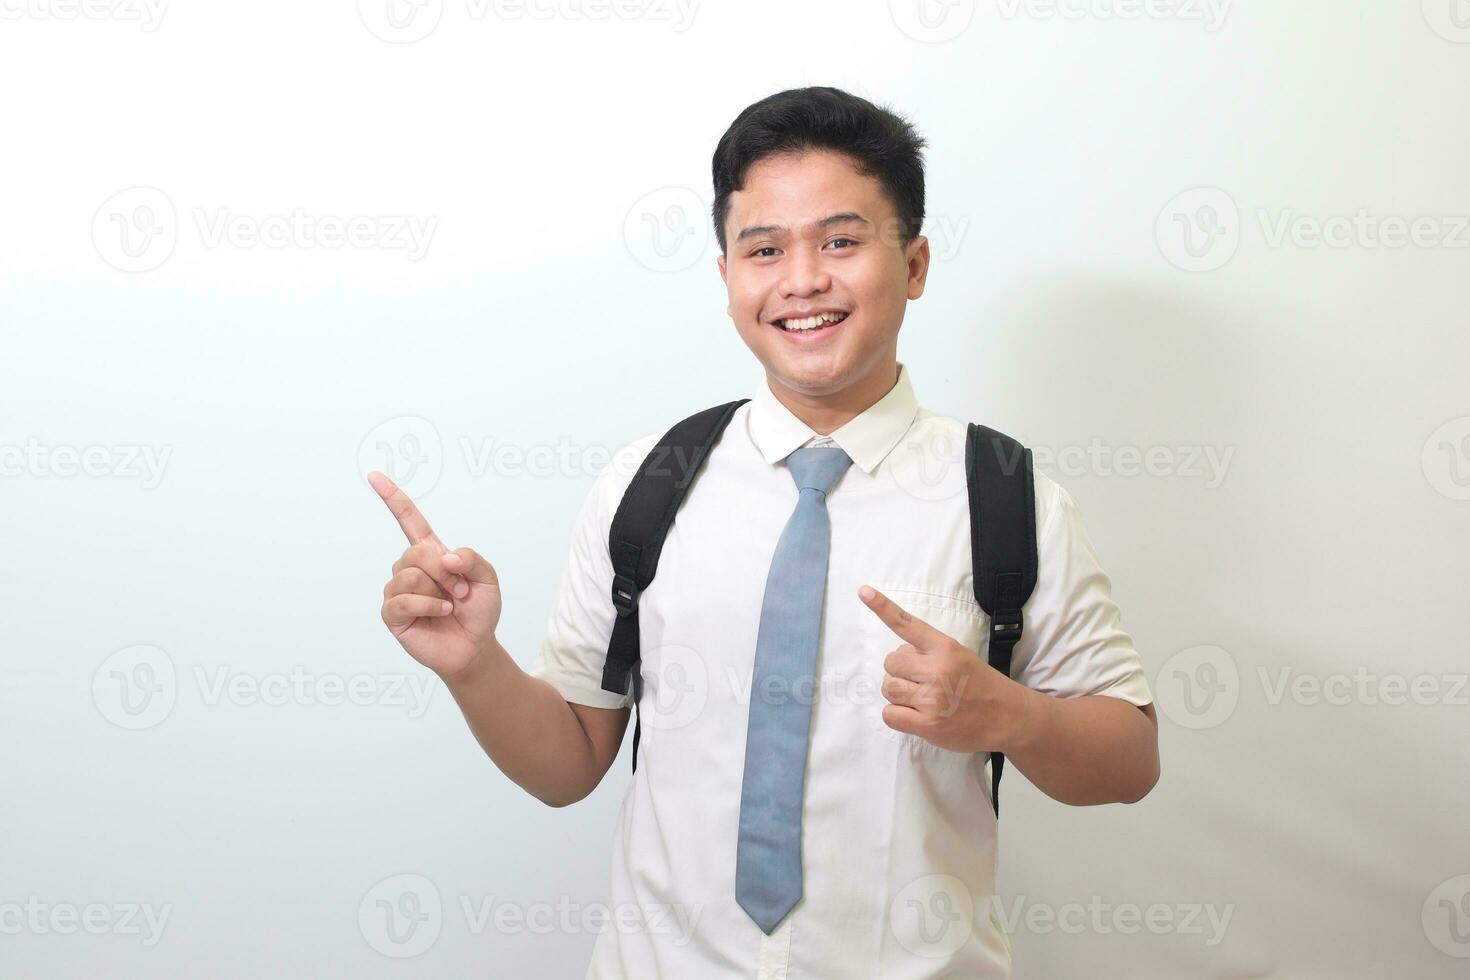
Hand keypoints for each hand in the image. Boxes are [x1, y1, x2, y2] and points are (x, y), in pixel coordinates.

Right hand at [370, 471, 501, 679]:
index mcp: (431, 553)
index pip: (408, 520)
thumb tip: (443, 556)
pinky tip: (440, 611)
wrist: (475, 647)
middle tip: (461, 591)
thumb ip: (472, 559)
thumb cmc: (479, 611)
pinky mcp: (393, 614)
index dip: (392, 498)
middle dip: (444, 571)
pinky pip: (402, 600)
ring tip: (450, 604)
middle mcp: (410, 568)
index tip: (374, 476)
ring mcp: (398, 590)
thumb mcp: (488, 580)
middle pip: (416, 552)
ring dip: (438, 590)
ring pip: (409, 576)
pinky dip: (427, 605)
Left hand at [859, 585, 1030, 753]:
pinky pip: (890, 714)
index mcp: (945, 648)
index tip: (863, 592)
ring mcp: (932, 699)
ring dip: (898, 693)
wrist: (1008, 717)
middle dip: (899, 671)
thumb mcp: (961, 656)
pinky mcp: (928, 724)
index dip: (883, 607)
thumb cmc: (981, 685)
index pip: (907, 624)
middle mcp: (937, 670)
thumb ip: (930, 653)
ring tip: (919, 698)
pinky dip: (897, 715)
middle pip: (890, 662)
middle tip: (919, 680)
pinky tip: (915, 715)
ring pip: (888, 688)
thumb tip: (898, 658)